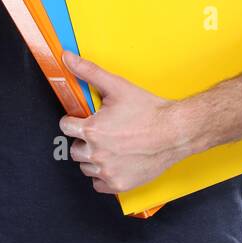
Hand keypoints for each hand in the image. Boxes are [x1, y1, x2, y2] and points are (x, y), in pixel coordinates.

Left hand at [59, 50, 193, 193]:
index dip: (76, 120)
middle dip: (85, 140)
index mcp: (92, 130)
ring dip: (94, 157)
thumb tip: (67, 58)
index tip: (87, 120)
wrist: (175, 132)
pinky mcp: (118, 184)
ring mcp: (107, 171)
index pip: (65, 127)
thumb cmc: (149, 111)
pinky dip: (104, 175)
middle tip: (104, 132)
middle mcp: (97, 154)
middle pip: (74, 149)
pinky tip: (117, 161)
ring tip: (113, 145)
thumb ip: (88, 71)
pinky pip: (98, 184)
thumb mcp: (117, 86)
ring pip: (86, 167)